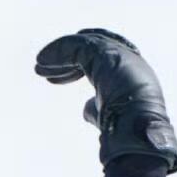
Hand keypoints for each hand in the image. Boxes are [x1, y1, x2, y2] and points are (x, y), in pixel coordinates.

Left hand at [34, 27, 176, 172]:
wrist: (137, 131)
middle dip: (66, 56)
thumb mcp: (108, 116)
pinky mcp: (108, 53)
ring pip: (84, 45)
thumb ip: (97, 107)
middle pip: (92, 48)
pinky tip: (42, 62)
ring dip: (59, 54)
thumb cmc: (126, 131)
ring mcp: (120, 55)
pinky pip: (78, 45)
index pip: (100, 61)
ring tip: (39, 66)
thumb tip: (85, 109)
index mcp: (129, 75)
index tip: (54, 80)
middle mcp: (128, 61)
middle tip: (43, 65)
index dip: (75, 67)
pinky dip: (58, 51)